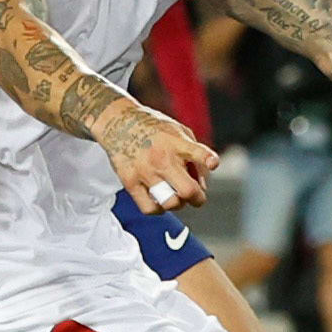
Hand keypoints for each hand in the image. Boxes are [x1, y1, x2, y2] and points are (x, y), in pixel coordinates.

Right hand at [89, 101, 219, 212]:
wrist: (118, 123)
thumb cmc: (154, 130)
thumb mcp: (179, 132)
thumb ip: (195, 155)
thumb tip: (202, 185)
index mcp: (176, 142)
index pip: (196, 152)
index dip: (208, 159)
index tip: (212, 163)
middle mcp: (161, 158)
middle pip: (187, 190)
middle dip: (198, 198)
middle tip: (196, 197)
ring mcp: (145, 171)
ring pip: (171, 203)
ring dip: (178, 204)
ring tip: (176, 195)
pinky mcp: (130, 182)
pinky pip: (149, 208)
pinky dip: (159, 209)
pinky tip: (159, 200)